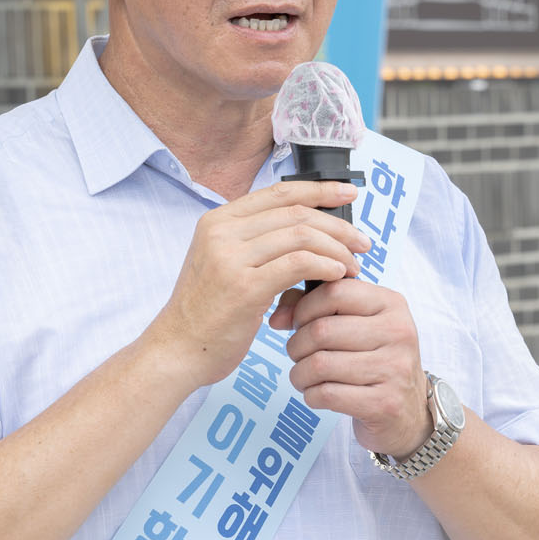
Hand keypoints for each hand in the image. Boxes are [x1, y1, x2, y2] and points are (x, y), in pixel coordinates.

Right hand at [146, 181, 368, 388]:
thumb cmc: (207, 314)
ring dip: (336, 248)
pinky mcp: (243, 286)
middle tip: (362, 243)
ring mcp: (230, 257)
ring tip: (353, 266)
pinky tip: (337, 275)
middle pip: (296, 212)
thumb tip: (309, 235)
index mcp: (218, 220)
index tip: (349, 192)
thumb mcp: (223, 264)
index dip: (320, 189)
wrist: (176, 350)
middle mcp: (221, 231)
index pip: (279, 192)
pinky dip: (324, 265)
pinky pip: (297, 263)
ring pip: (301, 234)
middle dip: (338, 224)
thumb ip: (256, 244)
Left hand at [272, 279, 431, 457]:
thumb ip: (314, 306)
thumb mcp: (355, 324)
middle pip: (322, 330)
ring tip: (303, 376)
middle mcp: (398, 332)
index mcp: (391, 304)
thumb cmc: (373, 361)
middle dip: (297, 345)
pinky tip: (317, 394)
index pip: (334, 292)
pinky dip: (311, 395)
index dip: (304, 308)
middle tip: (298, 355)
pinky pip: (326, 394)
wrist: (408, 412)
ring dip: (299, 374)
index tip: (299, 323)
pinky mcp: (384, 403)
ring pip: (319, 364)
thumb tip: (278, 316)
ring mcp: (394, 369)